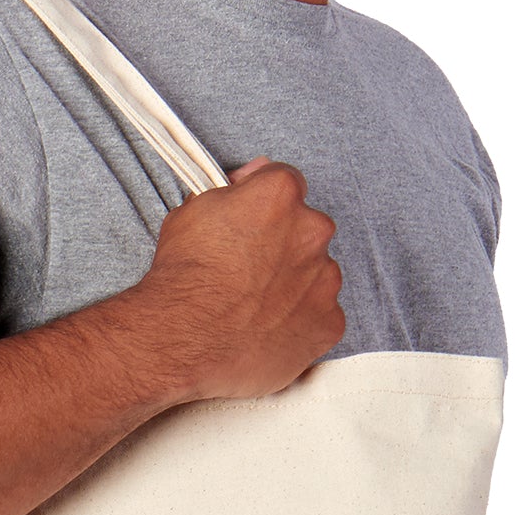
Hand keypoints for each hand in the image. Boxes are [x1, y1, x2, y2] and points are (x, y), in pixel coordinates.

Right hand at [131, 157, 344, 401]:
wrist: (186, 339)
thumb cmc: (184, 277)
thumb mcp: (192, 212)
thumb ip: (235, 190)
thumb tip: (255, 175)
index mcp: (280, 195)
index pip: (286, 183)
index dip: (265, 203)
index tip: (251, 222)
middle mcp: (312, 231)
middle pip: (306, 229)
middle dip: (284, 243)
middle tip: (250, 268)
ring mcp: (325, 278)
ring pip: (317, 272)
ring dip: (294, 282)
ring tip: (256, 304)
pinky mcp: (330, 321)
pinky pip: (321, 314)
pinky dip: (300, 319)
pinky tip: (269, 327)